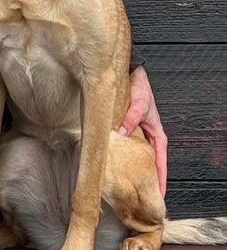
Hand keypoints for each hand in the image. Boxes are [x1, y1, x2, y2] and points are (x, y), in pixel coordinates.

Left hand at [118, 66, 167, 198]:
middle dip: (143, 175)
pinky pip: (121, 142)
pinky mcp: (122, 126)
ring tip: (122, 180)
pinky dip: (116, 150)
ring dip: (128, 164)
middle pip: (146, 160)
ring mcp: (134, 132)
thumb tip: (121, 132)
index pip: (161, 162)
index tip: (159, 194)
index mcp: (157, 134)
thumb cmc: (140, 88)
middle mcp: (146, 135)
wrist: (130, 74)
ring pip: (132, 153)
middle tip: (137, 192)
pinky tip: (108, 158)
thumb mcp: (140, 104)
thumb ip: (131, 119)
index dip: (160, 178)